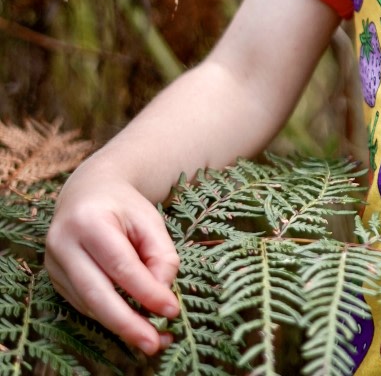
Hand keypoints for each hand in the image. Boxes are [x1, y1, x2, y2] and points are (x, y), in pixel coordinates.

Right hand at [45, 164, 180, 354]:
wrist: (88, 191)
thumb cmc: (124, 206)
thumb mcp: (150, 220)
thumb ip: (161, 255)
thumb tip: (161, 294)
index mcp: (89, 221)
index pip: (121, 265)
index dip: (146, 291)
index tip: (171, 310)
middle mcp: (64, 244)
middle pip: (96, 293)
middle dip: (127, 323)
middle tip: (154, 343)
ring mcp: (54, 264)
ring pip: (89, 304)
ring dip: (121, 325)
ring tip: (152, 339)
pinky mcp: (55, 279)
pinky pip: (84, 304)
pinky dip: (109, 316)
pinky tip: (132, 323)